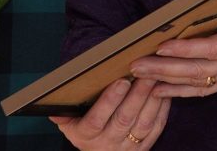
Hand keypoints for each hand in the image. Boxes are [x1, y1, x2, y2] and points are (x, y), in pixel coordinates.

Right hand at [50, 78, 170, 148]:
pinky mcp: (144, 148)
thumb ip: (63, 113)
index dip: (109, 101)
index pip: (96, 119)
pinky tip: (164, 91)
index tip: (120, 82)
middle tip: (145, 73)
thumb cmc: (84, 130)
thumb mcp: (69, 124)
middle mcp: (107, 144)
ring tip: (156, 78)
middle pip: (124, 118)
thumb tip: (52, 106)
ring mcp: (127, 147)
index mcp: (86, 136)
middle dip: (136, 95)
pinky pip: (156, 128)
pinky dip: (162, 109)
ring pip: (143, 123)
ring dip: (151, 99)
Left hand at [129, 0, 216, 97]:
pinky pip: (202, 89)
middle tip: (134, 66)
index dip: (186, 50)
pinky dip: (179, 92)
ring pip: (195, 83)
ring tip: (138, 80)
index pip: (211, 49)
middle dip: (163, 69)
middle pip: (195, 71)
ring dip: (165, 82)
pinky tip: (161, 91)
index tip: (161, 47)